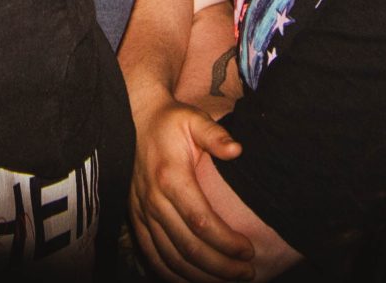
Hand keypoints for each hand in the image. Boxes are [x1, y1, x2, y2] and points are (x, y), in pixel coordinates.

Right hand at [129, 94, 252, 282]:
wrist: (136, 120)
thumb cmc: (171, 122)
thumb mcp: (194, 119)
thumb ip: (215, 135)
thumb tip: (238, 150)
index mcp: (170, 177)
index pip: (201, 221)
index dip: (226, 241)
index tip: (249, 250)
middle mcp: (153, 200)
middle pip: (188, 247)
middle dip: (220, 266)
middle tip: (247, 273)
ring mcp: (142, 213)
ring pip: (171, 258)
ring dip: (201, 276)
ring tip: (230, 279)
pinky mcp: (136, 220)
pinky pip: (153, 257)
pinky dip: (173, 275)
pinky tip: (196, 280)